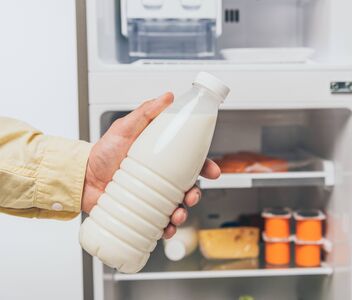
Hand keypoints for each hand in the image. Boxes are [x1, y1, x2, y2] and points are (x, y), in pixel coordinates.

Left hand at [82, 92, 220, 238]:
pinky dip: (167, 228)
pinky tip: (165, 228)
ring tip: (176, 214)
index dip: (205, 167)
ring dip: (184, 213)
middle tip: (191, 196)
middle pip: (188, 187)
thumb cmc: (102, 152)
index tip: (212, 171)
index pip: (190, 162)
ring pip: (178, 207)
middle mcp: (160, 178)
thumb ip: (145, 113)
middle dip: (196, 194)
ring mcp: (152, 196)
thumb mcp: (124, 128)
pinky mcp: (142, 212)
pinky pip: (161, 222)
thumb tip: (167, 97)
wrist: (81, 178)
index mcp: (161, 158)